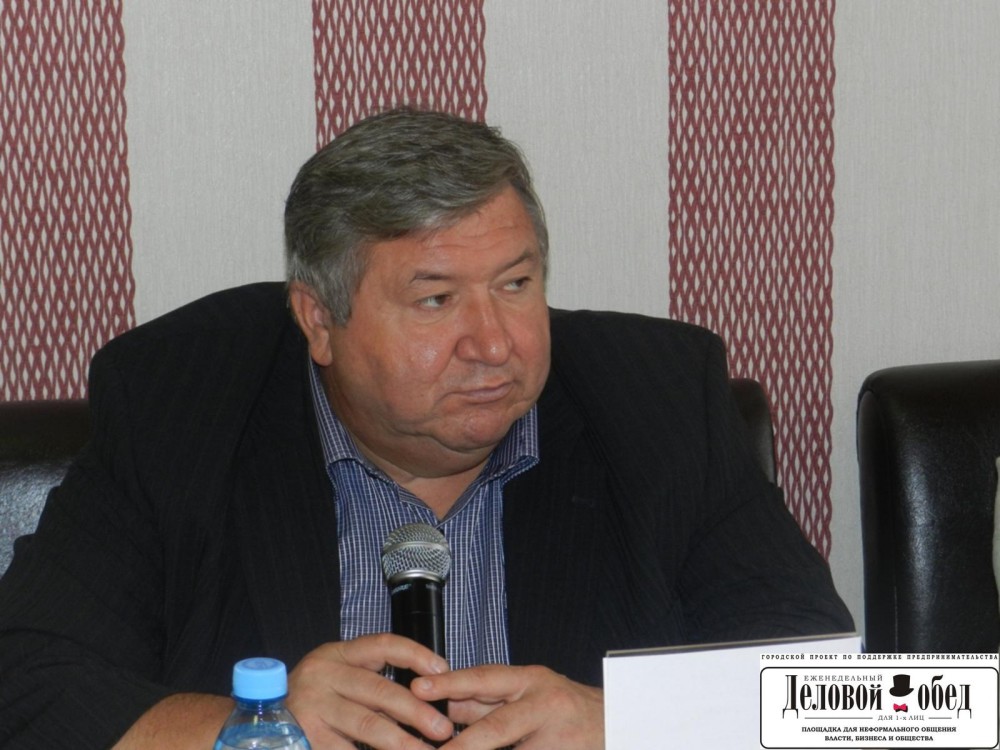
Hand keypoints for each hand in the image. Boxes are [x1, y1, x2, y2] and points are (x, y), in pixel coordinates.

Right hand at [287, 633, 453, 748]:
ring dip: (401, 742)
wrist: (257, 718)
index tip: (442, 670)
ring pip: (367, 725)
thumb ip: (372, 680)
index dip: (415, 654)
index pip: (382, 644)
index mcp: (338, 654)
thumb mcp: (338, 676)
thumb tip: (426, 694)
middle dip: (416, 711)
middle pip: (379, 690)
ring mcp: (313, 707)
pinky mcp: (306, 737)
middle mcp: (324, 675)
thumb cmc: (313, 697)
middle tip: (443, 728)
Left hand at [411, 664, 603, 748]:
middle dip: (462, 745)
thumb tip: (444, 706)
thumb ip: (489, 701)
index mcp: (531, 681)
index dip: (451, 684)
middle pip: (498, 727)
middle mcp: (545, 705)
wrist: (617, 724)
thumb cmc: (563, 710)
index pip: (485, 679)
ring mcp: (557, 739)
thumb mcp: (528, 694)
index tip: (418, 688)